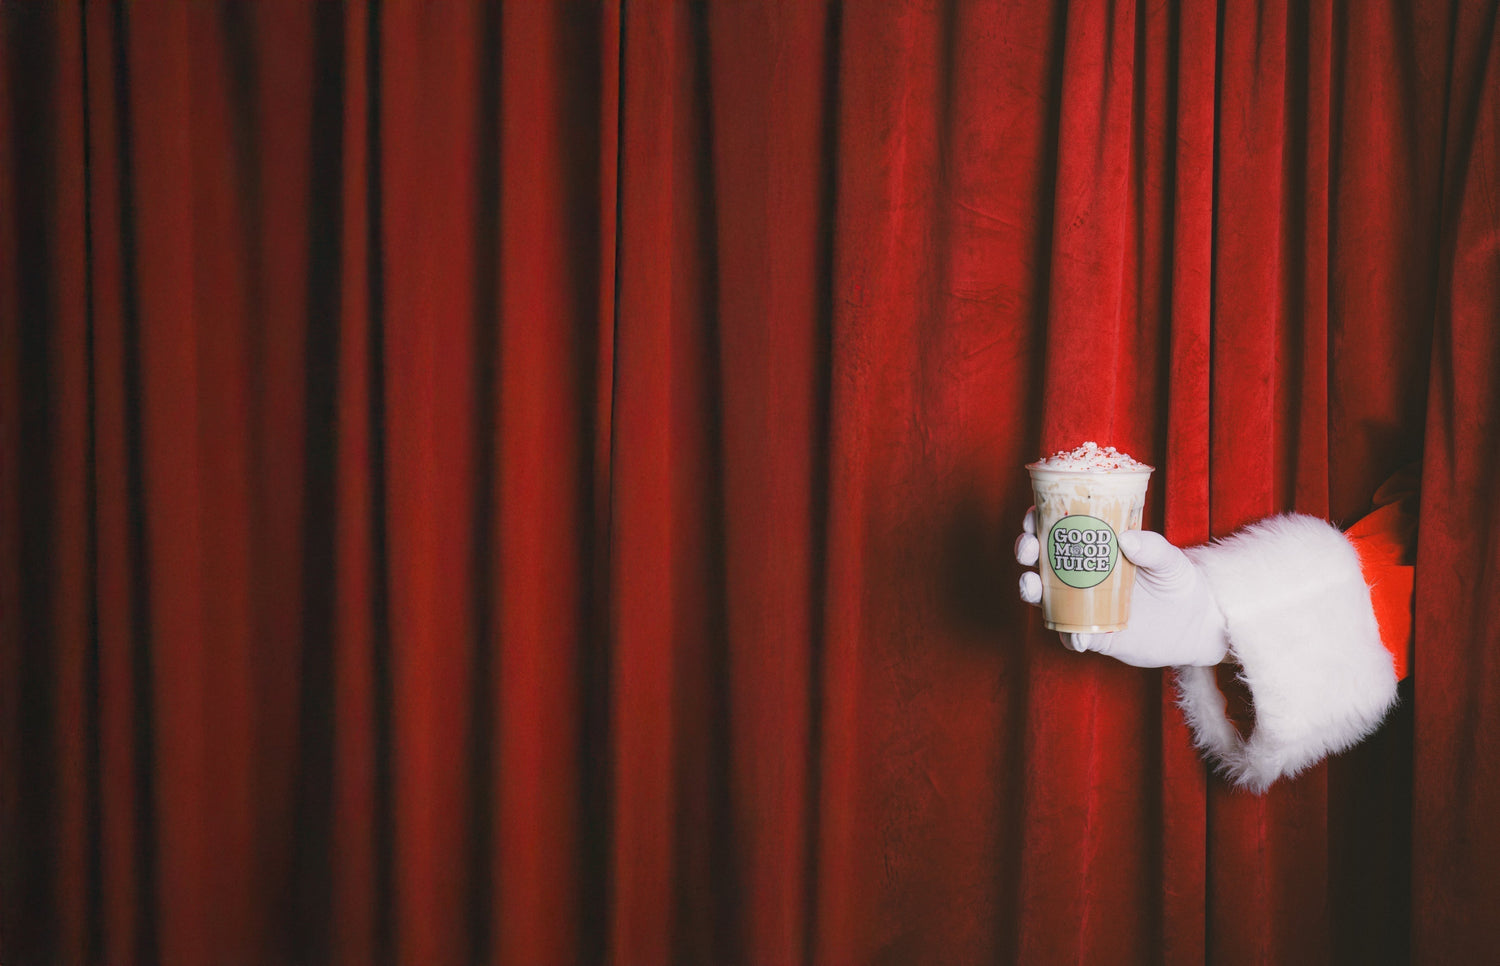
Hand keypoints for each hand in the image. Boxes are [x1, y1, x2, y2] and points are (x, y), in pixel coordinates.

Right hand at [1015, 509, 1228, 667]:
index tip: (1032, 516)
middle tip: (1028, 549)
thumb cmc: (1179, 582)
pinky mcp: (1093, 635)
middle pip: (1039, 559)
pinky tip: (1076, 634)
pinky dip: (1069, 635)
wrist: (1195, 625)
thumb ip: (1153, 547)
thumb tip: (1126, 538)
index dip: (1037, 521)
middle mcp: (1080, 575)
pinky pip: (1071, 636)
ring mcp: (1082, 605)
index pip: (1056, 528)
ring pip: (1043, 597)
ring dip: (1030, 589)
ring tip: (1032, 585)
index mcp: (1093, 547)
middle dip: (1025, 550)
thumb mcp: (1170, 559)